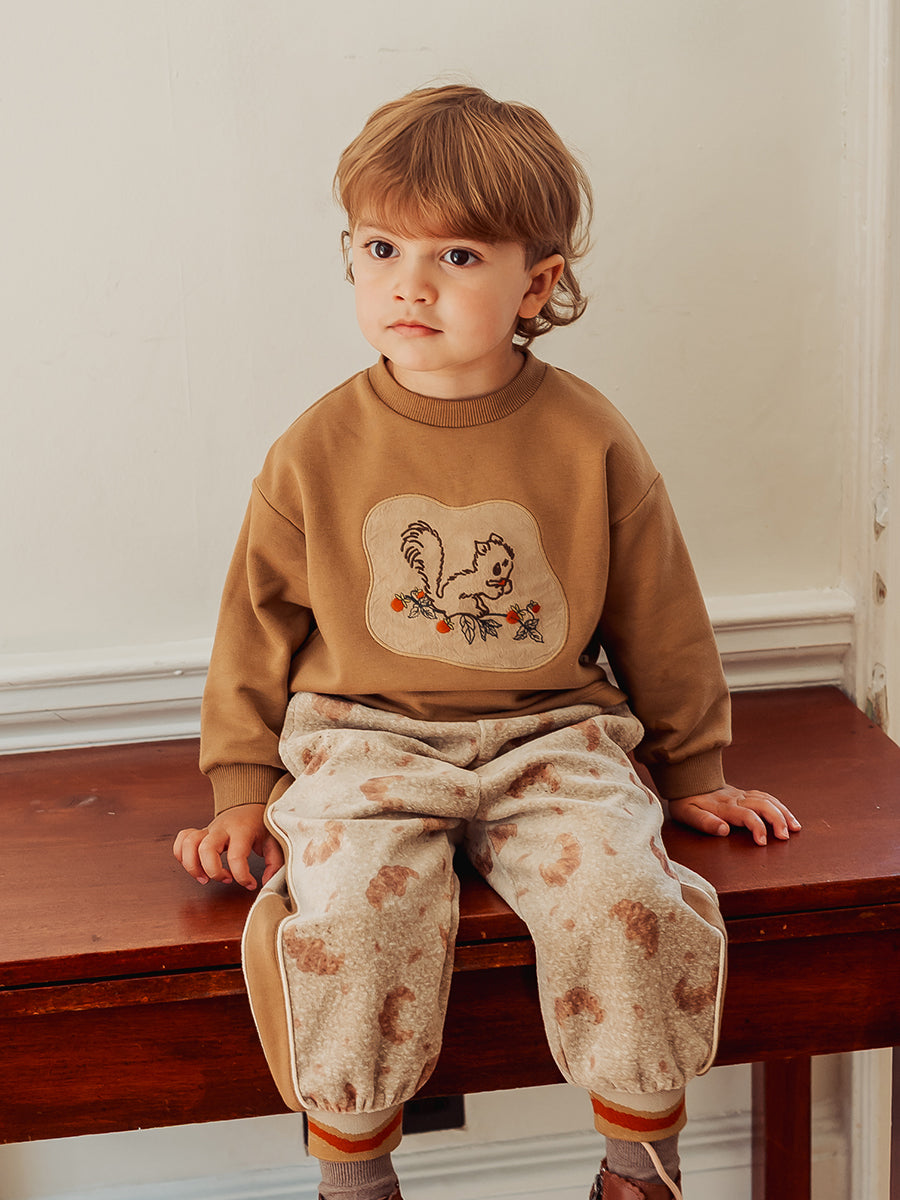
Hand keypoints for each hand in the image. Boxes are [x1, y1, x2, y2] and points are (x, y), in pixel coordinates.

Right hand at [173, 804, 283, 888]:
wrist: (250, 805)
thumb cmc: (261, 825)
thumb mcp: (274, 840)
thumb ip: (274, 862)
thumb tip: (266, 882)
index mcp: (242, 830)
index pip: (236, 856)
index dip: (242, 877)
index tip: (250, 884)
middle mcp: (222, 828)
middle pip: (206, 848)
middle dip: (212, 871)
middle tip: (225, 879)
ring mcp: (209, 829)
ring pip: (189, 844)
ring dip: (192, 866)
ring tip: (204, 878)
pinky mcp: (200, 833)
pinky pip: (182, 840)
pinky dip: (181, 854)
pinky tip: (195, 865)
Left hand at [668, 784, 800, 845]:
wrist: (686, 780)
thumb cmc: (686, 801)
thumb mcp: (687, 813)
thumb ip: (704, 822)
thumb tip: (724, 830)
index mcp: (724, 806)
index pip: (746, 815)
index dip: (757, 827)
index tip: (763, 842)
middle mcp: (736, 798)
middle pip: (763, 805)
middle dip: (778, 820)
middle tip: (785, 837)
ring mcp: (742, 794)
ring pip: (768, 800)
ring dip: (783, 813)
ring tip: (796, 828)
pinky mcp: (745, 794)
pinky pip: (766, 797)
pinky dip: (779, 806)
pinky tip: (787, 816)